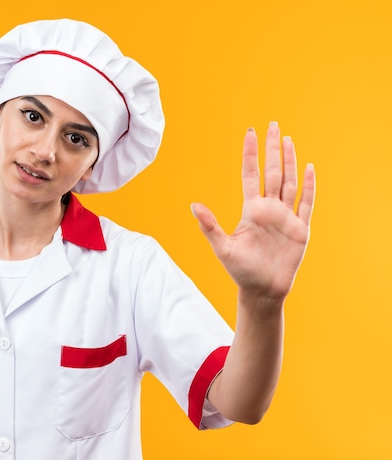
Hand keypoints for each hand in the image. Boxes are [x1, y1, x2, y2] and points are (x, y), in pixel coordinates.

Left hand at [191, 122, 315, 300]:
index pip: (250, 174)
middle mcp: (269, 209)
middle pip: (272, 172)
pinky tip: (309, 169)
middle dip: (272, 149)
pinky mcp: (300, 229)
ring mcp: (285, 217)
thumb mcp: (222, 247)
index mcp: (250, 210)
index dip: (250, 154)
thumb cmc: (240, 270)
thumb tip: (193, 205)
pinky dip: (308, 187)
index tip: (250, 132)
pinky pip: (306, 204)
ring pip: (289, 183)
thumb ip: (209, 226)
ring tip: (288, 140)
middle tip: (273, 125)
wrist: (262, 290)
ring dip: (290, 161)